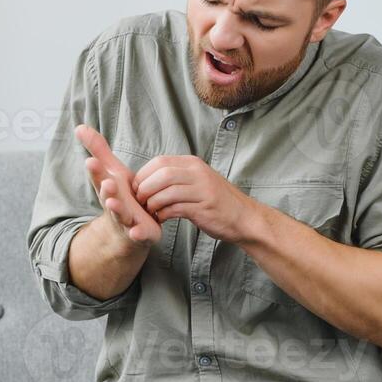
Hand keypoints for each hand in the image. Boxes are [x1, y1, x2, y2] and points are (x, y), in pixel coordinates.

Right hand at [76, 124, 162, 247]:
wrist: (128, 231)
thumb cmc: (121, 196)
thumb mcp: (111, 171)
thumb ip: (98, 150)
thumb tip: (79, 127)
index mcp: (108, 188)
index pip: (100, 178)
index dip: (96, 171)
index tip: (90, 161)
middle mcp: (115, 203)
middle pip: (109, 196)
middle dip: (107, 190)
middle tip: (106, 182)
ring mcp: (126, 220)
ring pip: (121, 215)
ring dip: (116, 210)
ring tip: (113, 204)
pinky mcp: (140, 233)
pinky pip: (139, 235)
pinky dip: (137, 235)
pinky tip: (136, 232)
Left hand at [132, 154, 255, 244]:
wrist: (244, 218)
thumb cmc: (216, 202)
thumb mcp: (197, 181)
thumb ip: (176, 178)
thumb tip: (146, 180)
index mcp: (193, 164)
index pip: (159, 162)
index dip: (143, 175)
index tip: (137, 189)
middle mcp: (198, 173)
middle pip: (161, 174)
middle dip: (145, 189)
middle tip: (140, 202)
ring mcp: (202, 189)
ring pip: (166, 191)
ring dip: (153, 203)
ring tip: (150, 212)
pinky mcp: (204, 207)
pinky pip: (176, 208)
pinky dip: (164, 214)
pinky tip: (162, 219)